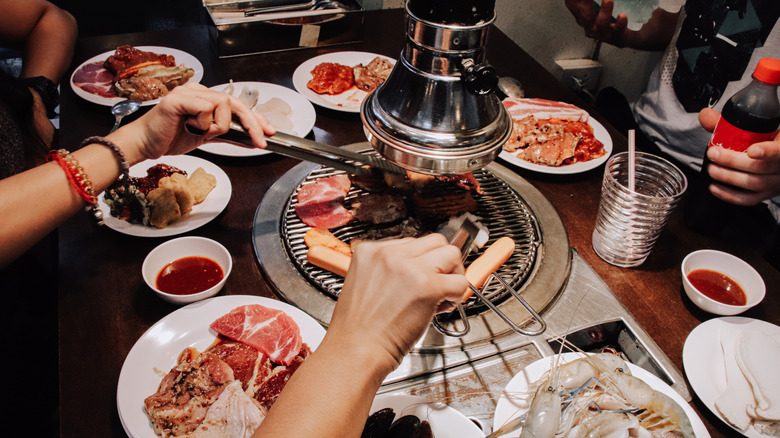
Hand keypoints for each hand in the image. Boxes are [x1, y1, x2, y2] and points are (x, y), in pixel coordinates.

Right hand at [112, 83, 275, 162]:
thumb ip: (226, 135)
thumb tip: (249, 140)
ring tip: (199, 131)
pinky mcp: (179, 99)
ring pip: (222, 105)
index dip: (255, 118)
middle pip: (235, 102)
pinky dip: (203, 123)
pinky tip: (189, 127)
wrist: (145, 144)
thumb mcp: (205, 138)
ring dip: (218, 126)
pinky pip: (206, 109)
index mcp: (204, 98)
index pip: (237, 105)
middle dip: (252, 124)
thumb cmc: (169, 138)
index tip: (269, 132)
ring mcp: (188, 93)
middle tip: (261, 141)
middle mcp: (198, 91)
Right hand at [326, 234, 467, 372]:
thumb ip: (387, 270)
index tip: (420, 277)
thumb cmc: (358, 330)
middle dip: (441, 262)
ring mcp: (410, 268)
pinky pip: (460, 282)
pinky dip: (457, 296)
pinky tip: (441, 307)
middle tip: (438, 282)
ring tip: (442, 294)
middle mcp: (389, 254)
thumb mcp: (362, 284)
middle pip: (434, 241)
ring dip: (453, 273)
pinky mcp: (428, 286)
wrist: (355, 351)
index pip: (411, 242)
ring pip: (452, 254)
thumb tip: (417, 268)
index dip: (420, 262)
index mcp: (370, 251)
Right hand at [564, 0, 628, 44]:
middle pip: (584, 13)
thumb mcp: (595, 6)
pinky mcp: (616, 37)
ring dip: (604, 11)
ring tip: (608, 0)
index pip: (572, 4)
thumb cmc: (608, 17)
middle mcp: (589, 24)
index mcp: (582, 14)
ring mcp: (602, 33)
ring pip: (600, 24)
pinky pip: (617, 31)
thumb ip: (590, 0)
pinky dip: (619, 24)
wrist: (626, 34)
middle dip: (586, 2)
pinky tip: (622, 16)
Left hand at [699, 108, 779, 204]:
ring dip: (728, 178)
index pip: (778, 151)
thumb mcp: (756, 128)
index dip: (766, 151)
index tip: (752, 150)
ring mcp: (775, 182)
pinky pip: (749, 199)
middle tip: (713, 153)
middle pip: (760, 167)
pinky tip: (714, 188)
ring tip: (711, 169)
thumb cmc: (765, 140)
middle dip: (733, 161)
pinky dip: (729, 195)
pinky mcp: (765, 194)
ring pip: (754, 184)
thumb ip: (730, 123)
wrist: (776, 155)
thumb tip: (705, 115)